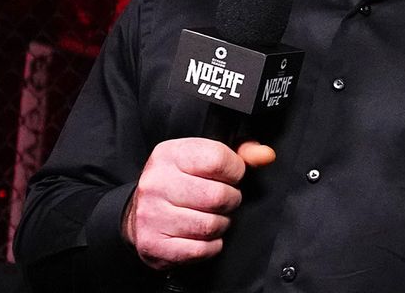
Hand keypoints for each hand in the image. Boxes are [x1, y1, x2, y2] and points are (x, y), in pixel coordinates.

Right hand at [122, 138, 275, 269]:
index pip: (218, 159)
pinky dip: (211, 245)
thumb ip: (238, 154)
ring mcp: (152, 215)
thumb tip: (265, 155)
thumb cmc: (176, 183)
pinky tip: (202, 235)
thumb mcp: (201, 158)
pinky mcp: (154, 244)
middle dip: (231, 200)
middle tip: (224, 200)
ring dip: (221, 224)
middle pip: (218, 196)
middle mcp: (157, 183)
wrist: (138, 214)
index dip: (235, 170)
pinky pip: (201, 249)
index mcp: (169, 155)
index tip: (232, 176)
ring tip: (212, 216)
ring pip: (211, 225)